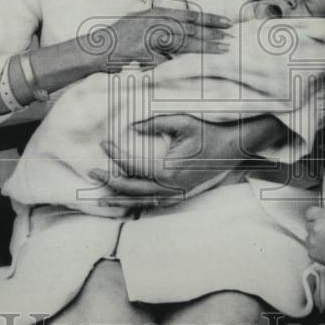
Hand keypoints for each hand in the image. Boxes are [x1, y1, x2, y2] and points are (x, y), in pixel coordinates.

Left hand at [91, 114, 248, 208]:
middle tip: (91, 172)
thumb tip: (132, 126)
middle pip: (131, 189)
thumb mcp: (182, 122)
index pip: (133, 165)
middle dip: (109, 181)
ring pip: (141, 201)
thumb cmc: (208, 132)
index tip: (103, 142)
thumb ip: (155, 123)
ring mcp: (176, 194)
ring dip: (119, 198)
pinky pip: (154, 203)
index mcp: (168, 170)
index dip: (115, 154)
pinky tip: (126, 201)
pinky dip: (137, 203)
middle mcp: (170, 187)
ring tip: (99, 197)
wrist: (233, 147)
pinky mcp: (180, 195)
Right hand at [93, 8, 231, 70]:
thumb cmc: (119, 37)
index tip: (226, 21)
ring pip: (185, 42)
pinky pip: (168, 60)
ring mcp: (150, 37)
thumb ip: (160, 22)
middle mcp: (155, 22)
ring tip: (224, 49)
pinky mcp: (146, 52)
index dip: (209, 18)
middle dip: (212, 32)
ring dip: (205, 46)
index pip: (189, 14)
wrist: (97, 49)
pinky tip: (198, 67)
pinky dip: (182, 63)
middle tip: (231, 36)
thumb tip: (180, 27)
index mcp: (156, 13)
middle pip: (191, 27)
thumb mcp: (140, 21)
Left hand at [304, 185, 324, 269]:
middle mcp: (316, 230)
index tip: (323, 219)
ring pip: (309, 236)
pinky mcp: (312, 254)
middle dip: (317, 226)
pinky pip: (310, 248)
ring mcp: (313, 242)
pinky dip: (316, 249)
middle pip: (309, 224)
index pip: (310, 212)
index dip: (316, 215)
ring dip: (316, 237)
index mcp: (323, 218)